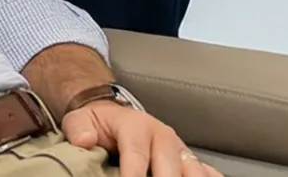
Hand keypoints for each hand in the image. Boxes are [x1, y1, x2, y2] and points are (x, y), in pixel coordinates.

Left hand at [62, 98, 216, 176]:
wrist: (115, 116)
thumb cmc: (99, 123)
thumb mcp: (81, 119)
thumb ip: (79, 129)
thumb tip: (84, 141)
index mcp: (136, 126)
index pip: (137, 155)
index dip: (134, 176)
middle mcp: (163, 137)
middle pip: (170, 167)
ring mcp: (180, 149)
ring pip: (194, 170)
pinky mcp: (190, 160)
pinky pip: (208, 172)